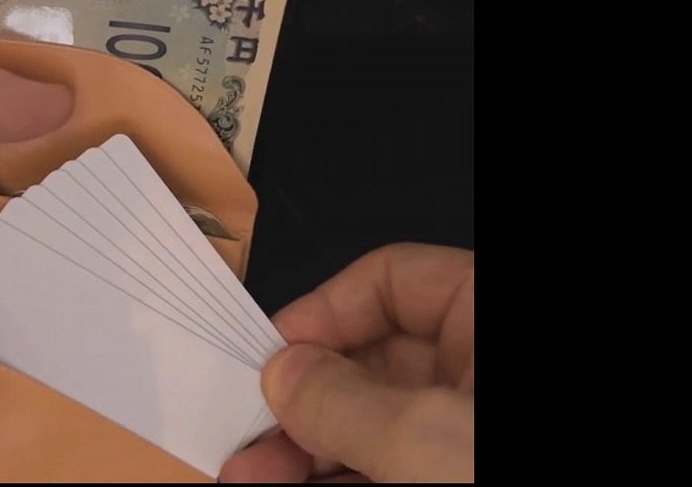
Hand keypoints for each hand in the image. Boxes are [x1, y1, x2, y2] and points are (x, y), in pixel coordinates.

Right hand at [221, 244, 473, 482]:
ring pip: (373, 422)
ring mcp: (469, 429)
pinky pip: (391, 466)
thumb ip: (342, 400)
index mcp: (487, 317)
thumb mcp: (424, 438)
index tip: (269, 360)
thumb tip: (282, 372)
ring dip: (301, 447)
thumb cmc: (500, 478)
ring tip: (246, 475)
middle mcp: (476, 366)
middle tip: (245, 433)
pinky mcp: (457, 473)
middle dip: (299, 401)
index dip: (322, 313)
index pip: (394, 278)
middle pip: (371, 360)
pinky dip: (335, 478)